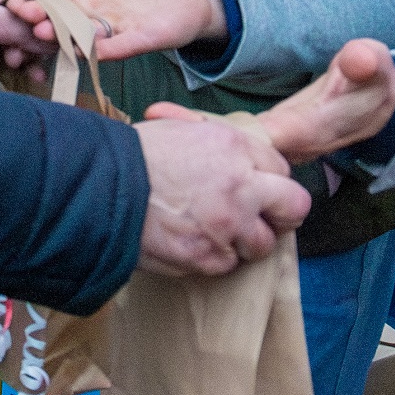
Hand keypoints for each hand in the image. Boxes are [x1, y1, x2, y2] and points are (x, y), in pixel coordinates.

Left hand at [0, 0, 56, 69]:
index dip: (52, 19)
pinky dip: (25, 64)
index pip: (42, 0)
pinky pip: (18, 53)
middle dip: (38, 42)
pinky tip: (31, 75)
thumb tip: (54, 42)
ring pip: (29, 42)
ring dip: (31, 55)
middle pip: (37, 24)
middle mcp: (8, 4)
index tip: (55, 37)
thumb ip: (19, 29)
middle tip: (30, 56)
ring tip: (18, 65)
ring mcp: (2, 25)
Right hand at [20, 0, 220, 59]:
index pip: (51, 0)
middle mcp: (94, 16)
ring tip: (46, 33)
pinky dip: (107, 49)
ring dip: (66, 37)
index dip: (32, 1)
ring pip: (85, 38)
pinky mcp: (142, 38)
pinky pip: (122, 47)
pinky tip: (94, 49)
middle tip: (23, 16)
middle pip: (62, 22)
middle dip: (42, 21)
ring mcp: (117, 30)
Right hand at [134, 117, 314, 276]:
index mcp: (234, 148)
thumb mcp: (181, 129)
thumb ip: (217, 142)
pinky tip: (192, 243)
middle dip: (281, 214)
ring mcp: (228, 225)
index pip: (281, 168)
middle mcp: (241, 186)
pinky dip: (213, 258)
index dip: (269, 180)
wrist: (101, 187)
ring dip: (244, 241)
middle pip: (293, 207)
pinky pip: (228, 265)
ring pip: (263, 244)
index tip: (259, 189)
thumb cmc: (134, 155)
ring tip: (216, 233)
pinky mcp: (208, 257)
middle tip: (263, 218)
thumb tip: (234, 154)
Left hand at [145, 39, 394, 163]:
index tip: (160, 118)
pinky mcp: (265, 139)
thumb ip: (366, 64)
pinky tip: (167, 123)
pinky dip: (197, 133)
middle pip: (219, 151)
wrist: (380, 106)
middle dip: (178, 141)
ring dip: (183, 140)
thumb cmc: (374, 89)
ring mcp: (270, 145)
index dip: (202, 132)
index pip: (242, 140)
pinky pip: (224, 141)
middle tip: (133, 127)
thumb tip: (360, 56)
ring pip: (219, 149)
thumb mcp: (374, 72)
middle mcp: (278, 145)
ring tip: (140, 126)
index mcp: (297, 132)